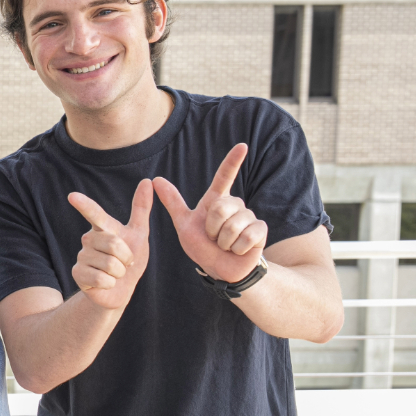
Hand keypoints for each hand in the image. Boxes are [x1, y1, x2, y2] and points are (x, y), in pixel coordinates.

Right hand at [67, 179, 153, 309]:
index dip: (84, 205)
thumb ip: (141, 209)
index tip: (72, 196)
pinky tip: (106, 283)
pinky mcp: (77, 273)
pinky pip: (101, 278)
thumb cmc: (129, 260)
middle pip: (113, 244)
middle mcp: (88, 239)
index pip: (94, 214)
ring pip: (109, 264)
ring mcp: (81, 256)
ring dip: (119, 273)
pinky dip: (110, 284)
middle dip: (127, 258)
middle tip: (125, 263)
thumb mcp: (139, 234)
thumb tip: (148, 180)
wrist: (120, 289)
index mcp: (103, 228)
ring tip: (115, 274)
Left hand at [153, 143, 266, 282]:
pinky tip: (237, 250)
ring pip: (233, 225)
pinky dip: (237, 248)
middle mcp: (235, 204)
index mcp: (217, 200)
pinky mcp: (260, 230)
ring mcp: (249, 216)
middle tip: (213, 238)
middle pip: (221, 208)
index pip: (224, 176)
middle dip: (212, 229)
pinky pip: (246, 237)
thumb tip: (155, 179)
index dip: (232, 161)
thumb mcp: (184, 224)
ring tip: (225, 245)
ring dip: (224, 242)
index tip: (242, 146)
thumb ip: (173, 202)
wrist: (220, 269)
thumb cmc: (203, 246)